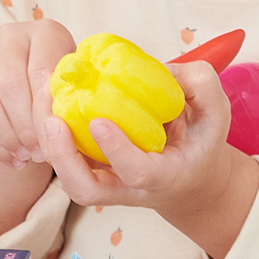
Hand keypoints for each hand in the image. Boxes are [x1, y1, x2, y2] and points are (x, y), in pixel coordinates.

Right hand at [0, 18, 75, 237]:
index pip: (40, 73)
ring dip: (4, 134)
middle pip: (9, 85)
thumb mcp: (76, 84)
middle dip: (24, 127)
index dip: (45, 112)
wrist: (32, 78)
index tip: (54, 140)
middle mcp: (11, 34)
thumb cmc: (63, 86)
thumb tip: (75, 130)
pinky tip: (9, 158)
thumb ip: (75, 98)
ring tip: (24, 157)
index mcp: (45, 31)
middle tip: (39, 153)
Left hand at [41, 59, 258, 258]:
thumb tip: (158, 68)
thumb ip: (198, 84)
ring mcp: (106, 183)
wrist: (190, 176)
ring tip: (43, 101)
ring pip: (68, 178)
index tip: (99, 121)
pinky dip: (49, 133)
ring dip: (50, 144)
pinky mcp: (90, 170)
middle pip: (86, 190)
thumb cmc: (200, 140)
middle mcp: (129, 189)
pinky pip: (63, 158)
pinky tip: (46, 97)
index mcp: (165, 176)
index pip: (137, 172)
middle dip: (64, 158)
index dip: (117, 150)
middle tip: (53, 119)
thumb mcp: (215, 111)